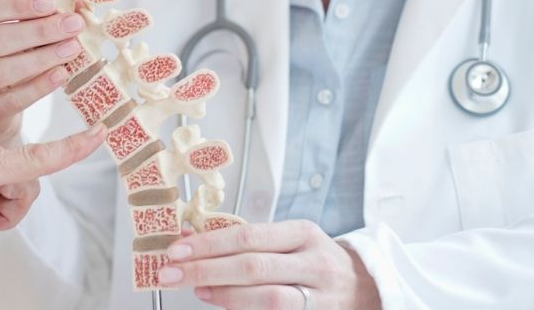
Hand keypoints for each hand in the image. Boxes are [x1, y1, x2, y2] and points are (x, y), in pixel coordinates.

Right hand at [0, 0, 84, 145]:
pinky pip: (12, 99)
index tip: (51, 3)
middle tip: (73, 25)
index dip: (17, 5)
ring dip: (41, 57)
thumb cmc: (6, 64)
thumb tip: (72, 8)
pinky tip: (61, 74)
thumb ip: (36, 21)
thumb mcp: (14, 39)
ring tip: (72, 48)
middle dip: (39, 30)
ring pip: (1, 70)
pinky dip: (39, 86)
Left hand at [157, 220, 380, 308]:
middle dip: (205, 269)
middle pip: (252, 266)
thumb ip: (246, 241)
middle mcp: (314, 263)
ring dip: (223, 295)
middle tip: (171, 273)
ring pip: (267, 298)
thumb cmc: (314, 260)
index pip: (248, 235)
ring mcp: (319, 295)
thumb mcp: (288, 240)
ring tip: (197, 290)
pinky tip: (221, 304)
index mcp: (303, 234)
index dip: (208, 244)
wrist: (365, 288)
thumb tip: (190, 239)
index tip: (176, 250)